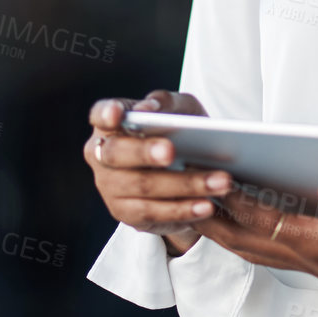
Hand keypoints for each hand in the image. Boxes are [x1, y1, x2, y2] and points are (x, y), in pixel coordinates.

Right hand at [86, 90, 229, 256]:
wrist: (185, 171)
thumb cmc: (179, 131)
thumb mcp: (180, 110)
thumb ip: (166, 102)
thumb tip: (150, 108)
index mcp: (110, 124)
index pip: (100, 115)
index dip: (106, 114)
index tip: (117, 113)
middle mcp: (102, 155)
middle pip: (117, 153)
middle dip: (144, 152)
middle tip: (170, 151)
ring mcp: (110, 187)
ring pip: (143, 186)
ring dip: (183, 184)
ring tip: (218, 181)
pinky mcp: (126, 213)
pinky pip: (154, 213)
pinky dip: (183, 209)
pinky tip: (206, 205)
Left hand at [191, 168, 317, 316]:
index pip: (263, 219)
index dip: (235, 196)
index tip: (210, 171)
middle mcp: (307, 257)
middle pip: (243, 238)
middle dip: (210, 214)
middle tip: (182, 186)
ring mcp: (311, 264)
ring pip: (252, 247)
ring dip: (222, 227)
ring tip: (199, 202)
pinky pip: (268, 249)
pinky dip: (246, 234)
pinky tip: (245, 221)